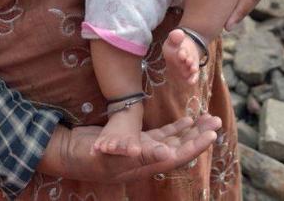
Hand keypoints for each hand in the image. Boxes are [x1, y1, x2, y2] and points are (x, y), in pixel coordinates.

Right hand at [37, 114, 220, 182]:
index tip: (212, 135)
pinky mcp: (135, 140)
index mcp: (144, 165)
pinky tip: (187, 119)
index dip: (194, 146)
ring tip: (208, 118)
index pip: (176, 155)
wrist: (67, 152)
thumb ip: (138, 155)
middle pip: (179, 147)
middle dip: (199, 135)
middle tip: (216, 121)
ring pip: (173, 139)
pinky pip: (161, 134)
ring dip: (191, 130)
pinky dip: (175, 127)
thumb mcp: (111, 156)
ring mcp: (142, 150)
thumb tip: (167, 153)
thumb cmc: (86, 157)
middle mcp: (146, 159)